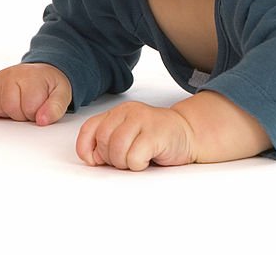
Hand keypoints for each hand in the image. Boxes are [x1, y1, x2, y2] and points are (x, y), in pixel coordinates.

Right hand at [0, 63, 71, 125]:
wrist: (40, 73)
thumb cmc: (50, 85)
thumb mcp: (62, 94)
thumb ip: (56, 107)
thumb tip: (42, 121)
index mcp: (31, 76)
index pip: (29, 108)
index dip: (36, 114)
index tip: (41, 106)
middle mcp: (11, 74)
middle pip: (11, 108)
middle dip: (22, 114)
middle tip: (31, 106)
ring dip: (9, 113)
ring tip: (20, 104)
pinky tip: (8, 103)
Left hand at [76, 101, 195, 170]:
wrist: (188, 133)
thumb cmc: (155, 138)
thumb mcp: (127, 135)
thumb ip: (107, 142)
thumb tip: (92, 158)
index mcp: (118, 112)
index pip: (89, 129)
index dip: (87, 148)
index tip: (97, 160)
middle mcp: (129, 112)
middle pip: (103, 141)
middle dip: (111, 158)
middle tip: (127, 158)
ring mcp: (143, 120)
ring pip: (117, 149)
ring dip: (125, 162)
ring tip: (138, 158)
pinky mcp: (155, 133)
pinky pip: (134, 157)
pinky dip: (139, 164)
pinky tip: (149, 158)